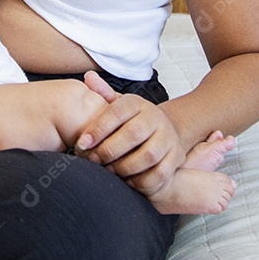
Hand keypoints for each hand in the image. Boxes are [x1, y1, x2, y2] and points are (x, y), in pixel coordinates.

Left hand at [75, 71, 187, 196]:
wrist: (168, 129)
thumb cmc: (133, 120)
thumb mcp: (119, 104)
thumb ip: (103, 94)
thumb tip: (88, 77)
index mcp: (137, 103)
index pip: (117, 112)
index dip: (98, 129)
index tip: (82, 143)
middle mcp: (155, 118)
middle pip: (133, 134)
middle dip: (109, 150)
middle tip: (92, 160)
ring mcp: (168, 138)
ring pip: (147, 156)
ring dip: (124, 167)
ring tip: (108, 171)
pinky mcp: (176, 158)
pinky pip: (159, 174)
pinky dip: (140, 181)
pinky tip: (126, 180)